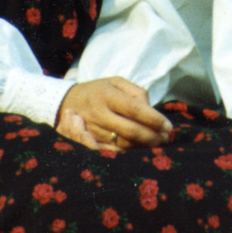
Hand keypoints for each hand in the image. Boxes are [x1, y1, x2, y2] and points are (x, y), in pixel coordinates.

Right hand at [55, 77, 172, 150]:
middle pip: (130, 130)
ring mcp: (93, 130)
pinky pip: (114, 150)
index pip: (135, 109)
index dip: (154, 119)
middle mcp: (99, 113)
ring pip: (123, 143)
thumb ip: (136, 92)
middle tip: (165, 138)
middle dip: (152, 137)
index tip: (168, 126)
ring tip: (156, 142)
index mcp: (107, 95)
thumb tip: (150, 109)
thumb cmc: (97, 90)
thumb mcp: (115, 82)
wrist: (63, 103)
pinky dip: (130, 150)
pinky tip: (140, 147)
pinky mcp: (89, 143)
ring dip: (143, 145)